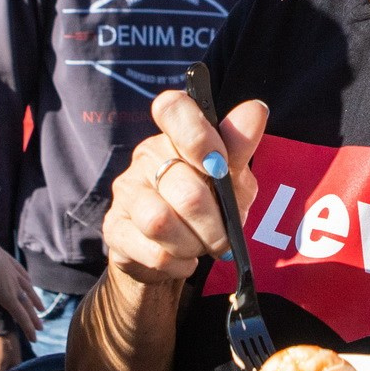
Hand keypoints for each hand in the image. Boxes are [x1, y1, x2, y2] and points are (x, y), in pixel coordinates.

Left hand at [0, 234, 41, 340]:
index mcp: (8, 296)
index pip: (21, 317)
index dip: (28, 329)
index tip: (34, 339)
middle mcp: (15, 286)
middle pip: (27, 305)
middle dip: (34, 319)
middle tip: (41, 329)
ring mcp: (15, 274)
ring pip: (28, 290)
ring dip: (35, 301)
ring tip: (41, 309)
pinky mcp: (11, 263)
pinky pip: (23, 276)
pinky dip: (28, 283)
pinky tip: (29, 283)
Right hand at [102, 89, 270, 285]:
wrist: (172, 252)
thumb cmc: (207, 205)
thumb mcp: (232, 178)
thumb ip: (240, 146)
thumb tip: (255, 110)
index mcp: (175, 135)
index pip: (172, 108)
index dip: (197, 137)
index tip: (218, 166)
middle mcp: (146, 156)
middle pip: (185, 190)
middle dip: (213, 225)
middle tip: (221, 237)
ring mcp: (126, 191)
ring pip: (161, 222)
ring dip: (192, 244)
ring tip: (199, 246)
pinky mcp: (114, 227)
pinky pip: (152, 251)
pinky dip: (178, 263)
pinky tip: (182, 258)